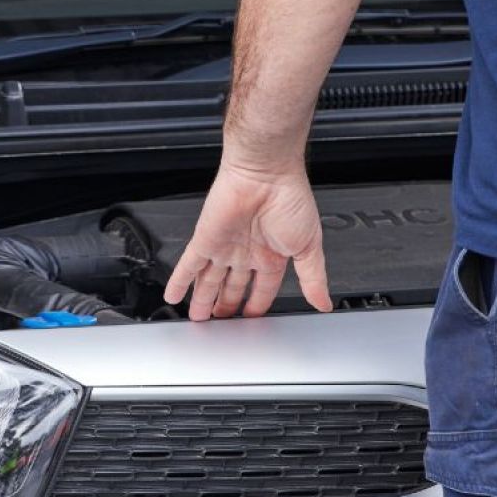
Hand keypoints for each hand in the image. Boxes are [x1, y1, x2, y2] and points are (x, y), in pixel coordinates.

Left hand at [163, 159, 331, 319]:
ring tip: (198, 318)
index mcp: (271, 254)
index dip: (255, 305)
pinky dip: (179, 281)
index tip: (249, 320)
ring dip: (202, 299)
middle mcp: (246, 251)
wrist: (266, 173)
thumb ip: (313, 278)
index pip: (262, 288)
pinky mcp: (204, 238)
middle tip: (219, 323)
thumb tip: (323, 303)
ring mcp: (223, 245)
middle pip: (232, 286)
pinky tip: (173, 295)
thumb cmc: (289, 199)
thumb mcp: (309, 246)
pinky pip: (188, 265)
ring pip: (209, 279)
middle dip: (226, 305)